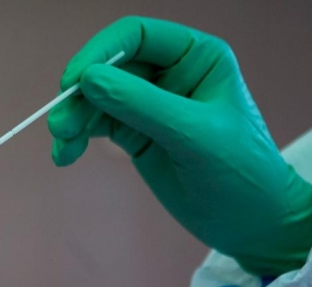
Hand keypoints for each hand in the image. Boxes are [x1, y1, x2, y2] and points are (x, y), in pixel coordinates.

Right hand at [47, 16, 311, 275]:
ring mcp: (149, 106)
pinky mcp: (136, 135)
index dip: (99, 52)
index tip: (73, 82)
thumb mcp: (193, 136)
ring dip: (74, 119)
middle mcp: (170, 74)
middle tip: (59, 125)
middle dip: (81, 95)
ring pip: (97, 99)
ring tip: (62, 146)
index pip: (137, 36)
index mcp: (196, 57)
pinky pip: (97, 126)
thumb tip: (88, 80)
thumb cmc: (240, 174)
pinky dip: (77, 139)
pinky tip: (66, 156)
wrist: (251, 225)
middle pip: (109, 69)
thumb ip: (141, 105)